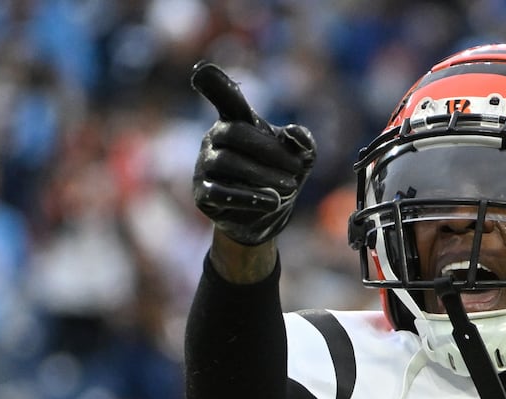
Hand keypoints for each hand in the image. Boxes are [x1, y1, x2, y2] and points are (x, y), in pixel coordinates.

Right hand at [190, 61, 316, 246]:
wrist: (265, 219)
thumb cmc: (280, 177)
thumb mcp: (301, 159)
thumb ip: (303, 142)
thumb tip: (295, 134)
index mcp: (235, 121)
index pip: (223, 96)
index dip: (213, 83)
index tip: (202, 73)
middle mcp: (214, 139)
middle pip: (234, 133)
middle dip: (270, 151)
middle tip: (297, 170)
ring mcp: (204, 166)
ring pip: (227, 163)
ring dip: (263, 174)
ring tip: (290, 187)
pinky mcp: (202, 194)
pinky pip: (218, 192)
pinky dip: (249, 197)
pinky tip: (272, 201)